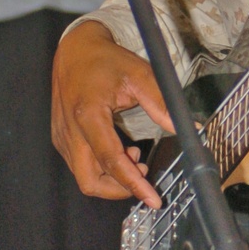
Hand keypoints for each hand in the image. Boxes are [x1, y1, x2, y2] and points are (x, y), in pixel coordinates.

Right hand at [51, 19, 172, 201]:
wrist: (75, 50)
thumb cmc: (106, 61)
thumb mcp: (140, 75)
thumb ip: (161, 104)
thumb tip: (188, 127)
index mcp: (88, 114)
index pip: (110, 160)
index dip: (133, 184)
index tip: (152, 199)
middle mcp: (70, 131)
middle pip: (90, 181)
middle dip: (119, 187)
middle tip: (144, 173)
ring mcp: (62, 137)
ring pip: (84, 176)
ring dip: (112, 176)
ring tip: (134, 155)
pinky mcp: (60, 139)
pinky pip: (80, 165)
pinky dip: (102, 167)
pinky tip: (120, 151)